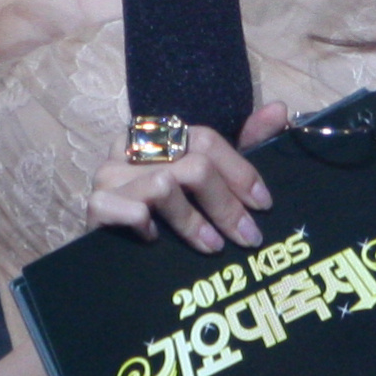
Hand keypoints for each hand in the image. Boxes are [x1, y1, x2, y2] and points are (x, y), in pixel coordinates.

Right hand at [88, 102, 288, 251]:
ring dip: (193, 221)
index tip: (263, 205)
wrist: (120, 267)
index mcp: (157, 134)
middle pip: (192, 165)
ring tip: (212, 246)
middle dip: (226, 205)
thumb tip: (280, 109)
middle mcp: (129, 148)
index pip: (205, 139)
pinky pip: (129, 208)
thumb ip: (245, 144)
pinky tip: (156, 242)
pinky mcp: (95, 206)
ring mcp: (108, 175)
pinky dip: (147, 225)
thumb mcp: (212, 181)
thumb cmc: (169, 218)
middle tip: (247, 238)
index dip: (240, 171)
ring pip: (165, 186)